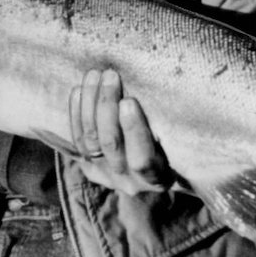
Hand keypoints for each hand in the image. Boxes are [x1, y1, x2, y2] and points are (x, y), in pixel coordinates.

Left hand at [69, 69, 172, 194]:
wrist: (151, 180)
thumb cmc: (175, 153)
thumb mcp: (179, 148)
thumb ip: (170, 129)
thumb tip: (166, 91)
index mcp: (157, 178)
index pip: (142, 159)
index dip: (133, 130)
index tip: (129, 101)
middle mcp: (128, 180)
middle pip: (111, 144)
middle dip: (107, 105)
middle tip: (110, 75)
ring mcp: (105, 174)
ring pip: (91, 140)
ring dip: (90, 103)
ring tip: (95, 75)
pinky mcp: (88, 167)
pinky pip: (77, 140)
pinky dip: (76, 113)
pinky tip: (78, 90)